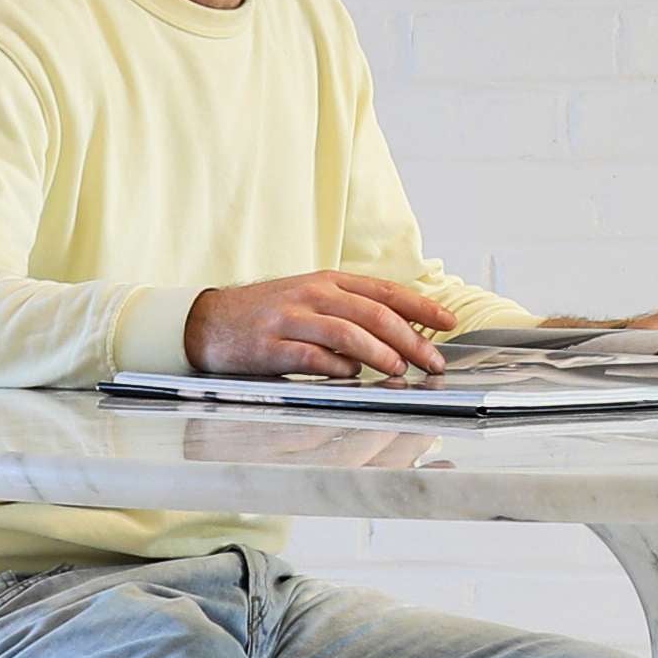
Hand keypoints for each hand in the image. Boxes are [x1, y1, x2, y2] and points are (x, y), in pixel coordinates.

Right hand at [180, 270, 457, 381]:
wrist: (209, 321)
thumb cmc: (269, 313)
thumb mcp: (312, 299)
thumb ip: (351, 311)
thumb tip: (400, 334)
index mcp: (328, 281)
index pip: (385, 292)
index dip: (421, 307)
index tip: (448, 323)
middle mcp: (313, 296)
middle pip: (373, 315)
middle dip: (410, 339)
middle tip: (433, 361)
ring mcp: (290, 320)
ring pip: (347, 333)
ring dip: (380, 353)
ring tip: (401, 370)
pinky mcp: (270, 347)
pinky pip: (311, 357)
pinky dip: (336, 367)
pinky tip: (352, 376)